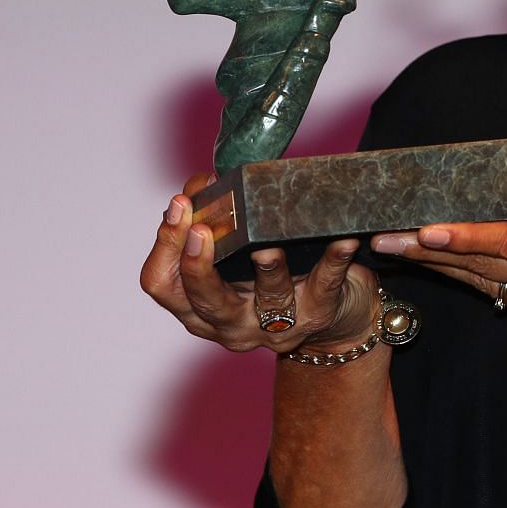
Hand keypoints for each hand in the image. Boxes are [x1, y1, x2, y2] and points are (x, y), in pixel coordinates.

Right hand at [141, 172, 380, 354]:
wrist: (332, 309)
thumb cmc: (276, 271)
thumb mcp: (234, 252)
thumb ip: (212, 220)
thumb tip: (202, 182)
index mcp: (198, 306)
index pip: (162, 283)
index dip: (165, 246)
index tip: (179, 205)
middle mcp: (230, 322)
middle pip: (201, 300)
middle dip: (198, 265)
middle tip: (202, 229)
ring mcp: (274, 326)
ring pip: (266, 298)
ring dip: (267, 270)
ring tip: (266, 247)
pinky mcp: (318, 314)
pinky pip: (325, 285)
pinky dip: (334, 260)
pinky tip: (343, 241)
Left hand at [369, 174, 506, 375]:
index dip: (465, 237)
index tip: (426, 229)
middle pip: (481, 268)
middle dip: (428, 253)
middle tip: (382, 237)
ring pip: (485, 284)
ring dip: (440, 267)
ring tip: (397, 249)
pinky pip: (505, 297)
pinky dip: (475, 278)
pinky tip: (449, 266)